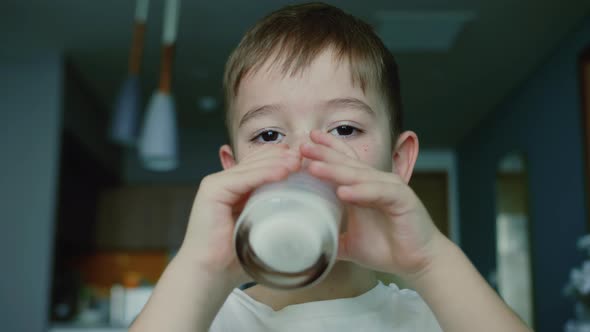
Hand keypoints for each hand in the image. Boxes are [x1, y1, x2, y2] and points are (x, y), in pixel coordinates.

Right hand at [179, 144, 300, 284]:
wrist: (210, 274)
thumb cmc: (234, 260)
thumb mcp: (262, 231)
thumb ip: (277, 218)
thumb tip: (309, 216)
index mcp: (234, 190)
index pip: (259, 165)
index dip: (280, 160)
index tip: (303, 161)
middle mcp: (223, 182)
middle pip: (256, 162)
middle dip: (281, 157)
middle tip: (303, 158)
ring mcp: (215, 184)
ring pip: (252, 168)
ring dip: (277, 163)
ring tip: (297, 163)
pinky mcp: (212, 190)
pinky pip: (244, 178)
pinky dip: (264, 174)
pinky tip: (283, 172)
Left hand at [301, 130, 443, 281]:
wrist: (418, 263)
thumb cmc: (387, 248)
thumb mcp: (350, 243)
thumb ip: (330, 239)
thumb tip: (306, 246)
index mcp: (363, 188)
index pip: (343, 162)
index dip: (326, 150)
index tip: (305, 142)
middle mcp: (376, 183)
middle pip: (347, 163)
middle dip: (324, 154)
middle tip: (303, 147)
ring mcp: (390, 188)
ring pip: (359, 176)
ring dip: (336, 171)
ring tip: (314, 168)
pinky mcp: (402, 199)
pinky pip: (379, 192)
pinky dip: (361, 191)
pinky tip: (343, 192)